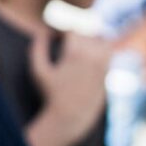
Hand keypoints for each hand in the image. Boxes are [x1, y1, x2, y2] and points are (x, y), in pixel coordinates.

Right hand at [29, 29, 110, 144]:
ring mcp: (102, 65)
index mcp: (75, 53)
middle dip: (77, 34)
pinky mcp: (107, 72)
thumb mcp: (38, 71)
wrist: (71, 116)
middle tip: (67, 40)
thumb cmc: (51, 94)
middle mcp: (92, 56)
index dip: (64, 30)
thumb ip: (37, 49)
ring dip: (92, 38)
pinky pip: (108, 52)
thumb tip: (42, 32)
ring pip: (102, 39)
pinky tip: (88, 54)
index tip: (57, 36)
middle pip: (88, 32)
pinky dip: (100, 48)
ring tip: (80, 44)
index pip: (74, 29)